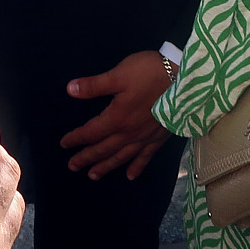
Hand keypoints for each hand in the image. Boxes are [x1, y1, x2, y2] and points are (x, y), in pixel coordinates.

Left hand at [58, 51, 172, 181]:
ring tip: (93, 175)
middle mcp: (129, 133)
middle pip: (103, 149)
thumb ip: (94, 85)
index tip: (64, 144)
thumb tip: (69, 90)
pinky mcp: (159, 137)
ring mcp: (145, 138)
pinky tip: (131, 175)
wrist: (186, 81)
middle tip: (72, 166)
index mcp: (116, 118)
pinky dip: (137, 167)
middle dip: (86, 158)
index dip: (76, 138)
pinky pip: (145, 157)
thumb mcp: (118, 75)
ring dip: (106, 166)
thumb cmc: (150, 73)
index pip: (91, 132)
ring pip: (121, 157)